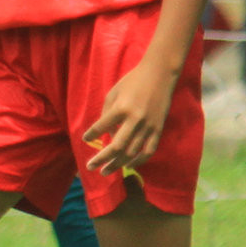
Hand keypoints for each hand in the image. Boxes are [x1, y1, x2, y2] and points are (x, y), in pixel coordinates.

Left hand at [82, 58, 175, 174]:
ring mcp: (148, 126)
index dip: (91, 135)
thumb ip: (107, 114)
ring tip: (105, 171)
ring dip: (117, 164)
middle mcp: (135, 120)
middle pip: (116, 147)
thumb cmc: (132, 82)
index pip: (101, 127)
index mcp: (121, 108)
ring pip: (131, 152)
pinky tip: (128, 166)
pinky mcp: (158, 129)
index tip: (85, 140)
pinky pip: (148, 150)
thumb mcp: (113, 93)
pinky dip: (138, 161)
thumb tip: (104, 134)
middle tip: (90, 167)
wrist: (160, 75)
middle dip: (102, 159)